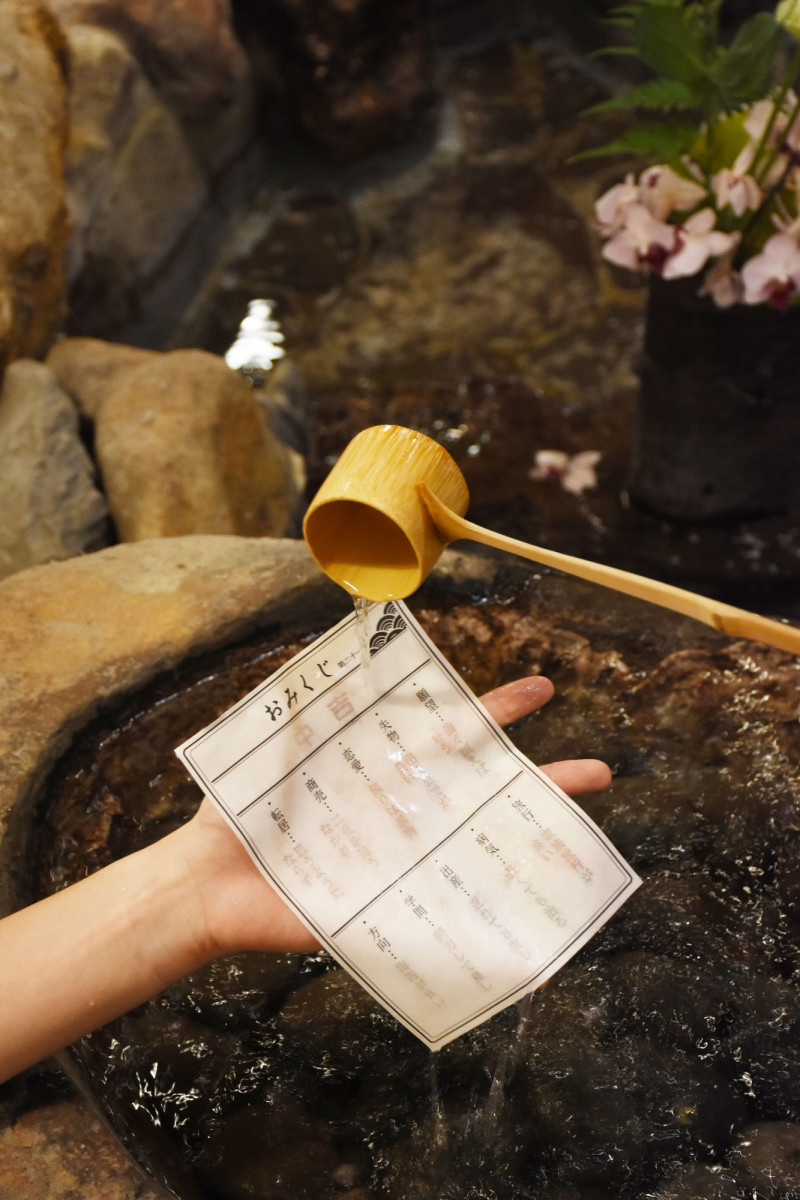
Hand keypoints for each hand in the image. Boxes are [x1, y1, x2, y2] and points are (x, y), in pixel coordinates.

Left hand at [179, 676, 611, 959]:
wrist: (206, 884)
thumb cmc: (237, 812)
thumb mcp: (275, 745)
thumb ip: (312, 705)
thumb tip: (350, 645)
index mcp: (383, 768)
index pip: (450, 730)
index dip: (496, 710)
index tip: (541, 691)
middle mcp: (403, 812)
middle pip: (483, 791)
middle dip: (541, 780)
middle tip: (598, 773)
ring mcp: (400, 860)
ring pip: (475, 847)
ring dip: (528, 843)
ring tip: (581, 840)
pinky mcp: (384, 906)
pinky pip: (441, 913)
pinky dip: (484, 922)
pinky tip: (530, 928)